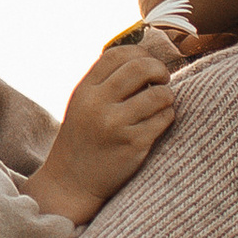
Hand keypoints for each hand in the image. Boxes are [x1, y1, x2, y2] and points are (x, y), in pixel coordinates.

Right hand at [23, 30, 180, 224]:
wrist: (70, 183)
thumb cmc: (82, 140)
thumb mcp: (83, 104)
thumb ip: (105, 82)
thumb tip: (144, 59)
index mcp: (85, 90)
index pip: (117, 54)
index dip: (139, 53)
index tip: (147, 65)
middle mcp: (97, 104)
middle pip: (140, 67)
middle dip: (159, 69)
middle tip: (162, 79)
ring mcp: (115, 124)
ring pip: (159, 94)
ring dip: (167, 96)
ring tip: (161, 103)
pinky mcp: (133, 144)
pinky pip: (164, 118)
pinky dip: (167, 116)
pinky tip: (158, 123)